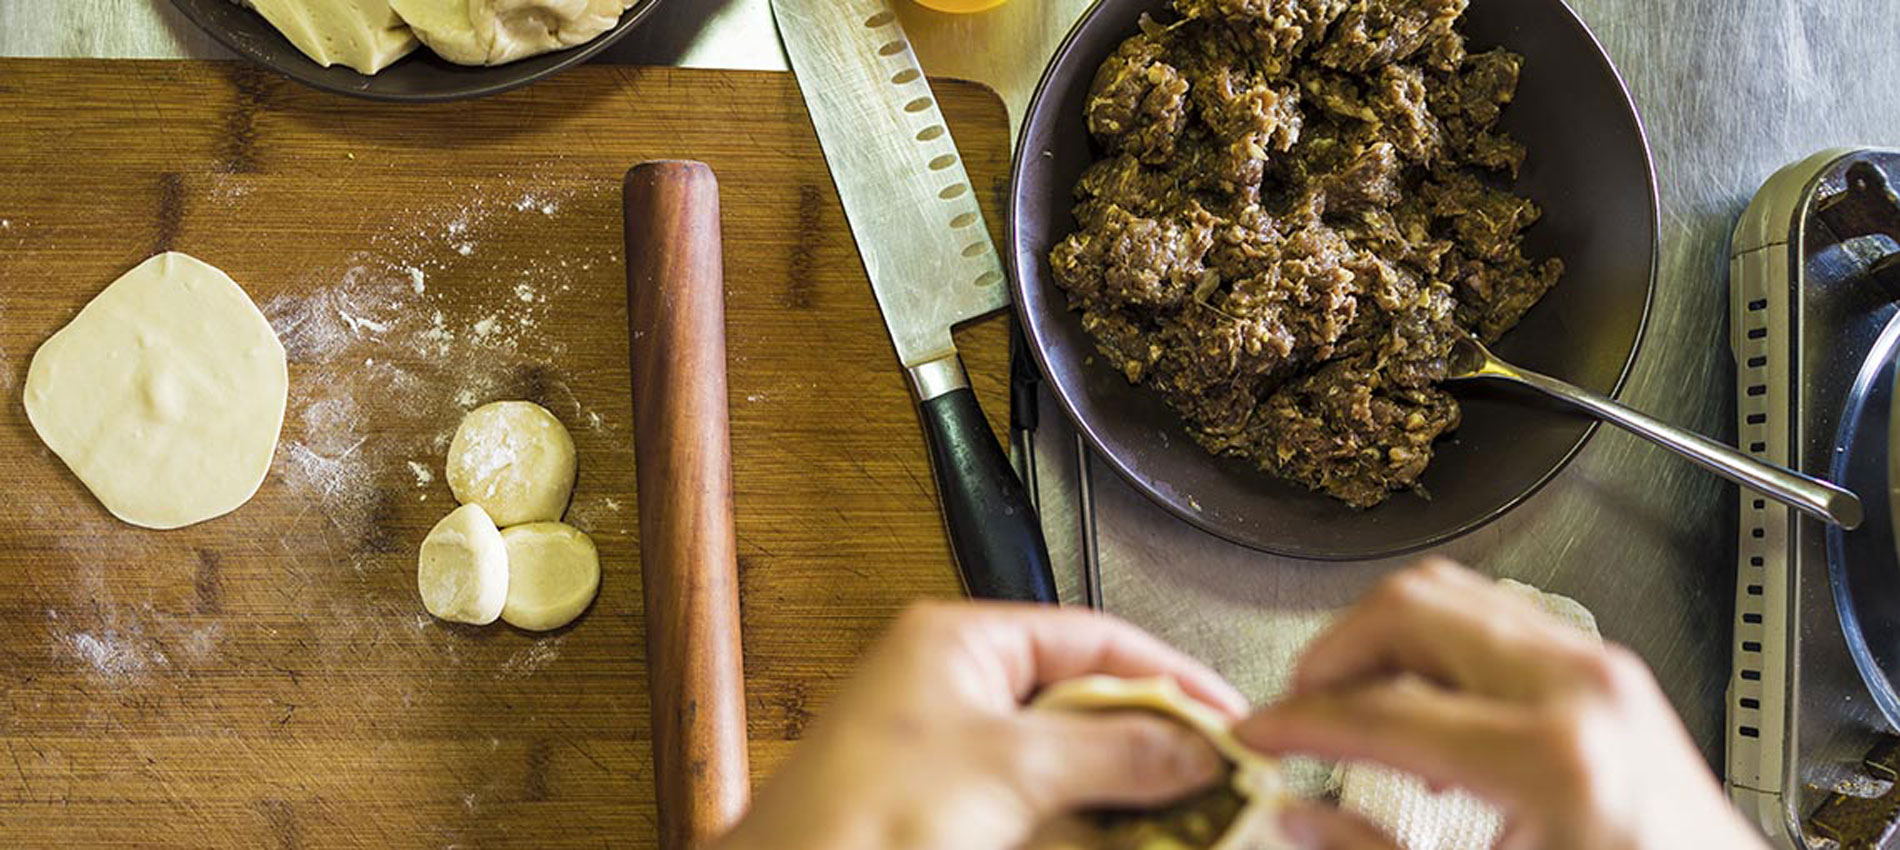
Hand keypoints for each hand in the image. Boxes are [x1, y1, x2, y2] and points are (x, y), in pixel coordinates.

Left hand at [716, 602, 1247, 849]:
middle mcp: (951, 683)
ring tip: (1186, 810)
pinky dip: (1082, 817)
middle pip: (1083, 695)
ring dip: (1123, 784)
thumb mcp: (1012, 771)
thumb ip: (1115, 750)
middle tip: (1215, 771)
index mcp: (957, 640)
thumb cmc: (856, 818)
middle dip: (1153, 735)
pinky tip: (1123, 837)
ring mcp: (947, 747)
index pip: (1092, 636)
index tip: (1225, 716)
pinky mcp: (945, 806)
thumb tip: (1189, 744)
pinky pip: (1034, 799)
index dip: (1169, 674)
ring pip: (1063, 755)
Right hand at [1238, 559, 1766, 849]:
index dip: (1298, 722)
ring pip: (1450, 593)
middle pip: (1410, 608)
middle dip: (1332, 653)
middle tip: (1296, 705)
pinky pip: (1493, 617)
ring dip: (1381, 640)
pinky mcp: (1607, 671)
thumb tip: (1298, 819)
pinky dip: (1433, 646)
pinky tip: (1421, 711)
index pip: (1382, 708)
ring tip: (1350, 705)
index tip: (1256, 737)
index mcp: (1551, 757)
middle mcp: (1580, 690)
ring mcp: (1600, 669)